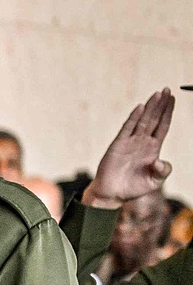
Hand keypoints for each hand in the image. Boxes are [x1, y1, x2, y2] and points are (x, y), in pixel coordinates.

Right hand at [83, 89, 174, 209]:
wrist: (112, 194)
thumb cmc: (133, 188)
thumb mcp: (154, 182)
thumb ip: (162, 171)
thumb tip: (160, 161)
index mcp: (153, 149)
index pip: (163, 126)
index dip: (168, 113)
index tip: (173, 100)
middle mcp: (143, 142)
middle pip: (155, 119)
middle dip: (161, 104)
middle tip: (168, 90)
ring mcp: (131, 142)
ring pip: (143, 120)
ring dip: (151, 107)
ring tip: (159, 93)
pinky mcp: (118, 145)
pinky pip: (127, 128)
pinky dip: (134, 118)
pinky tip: (140, 108)